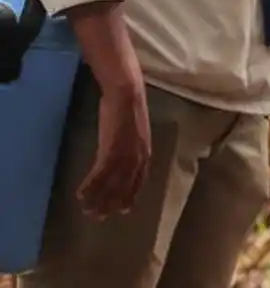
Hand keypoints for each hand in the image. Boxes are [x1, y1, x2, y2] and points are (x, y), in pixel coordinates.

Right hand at [78, 82, 150, 218]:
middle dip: (112, 204)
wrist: (126, 95)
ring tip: (87, 211)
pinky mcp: (110, 152)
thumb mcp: (136, 133)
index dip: (131, 195)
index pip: (139, 181)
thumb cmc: (130, 109)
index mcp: (145, 153)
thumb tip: (123, 157)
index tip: (124, 209)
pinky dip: (89, 187)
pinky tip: (80, 195)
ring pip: (110, 185)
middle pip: (124, 188)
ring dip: (97, 199)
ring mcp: (124, 156)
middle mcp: (137, 158)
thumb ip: (132, 147)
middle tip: (100, 217)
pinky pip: (98, 175)